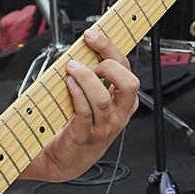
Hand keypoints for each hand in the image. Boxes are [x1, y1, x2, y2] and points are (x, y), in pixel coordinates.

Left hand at [23, 26, 138, 183]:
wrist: (65, 159)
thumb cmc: (78, 125)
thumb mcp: (93, 100)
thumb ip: (93, 78)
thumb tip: (82, 50)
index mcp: (124, 102)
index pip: (126, 69)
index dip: (110, 49)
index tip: (92, 35)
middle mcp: (119, 114)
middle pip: (129, 84)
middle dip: (109, 65)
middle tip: (90, 61)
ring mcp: (104, 126)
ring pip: (102, 98)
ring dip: (86, 78)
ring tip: (72, 69)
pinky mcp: (85, 134)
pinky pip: (83, 111)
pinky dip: (75, 93)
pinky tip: (68, 83)